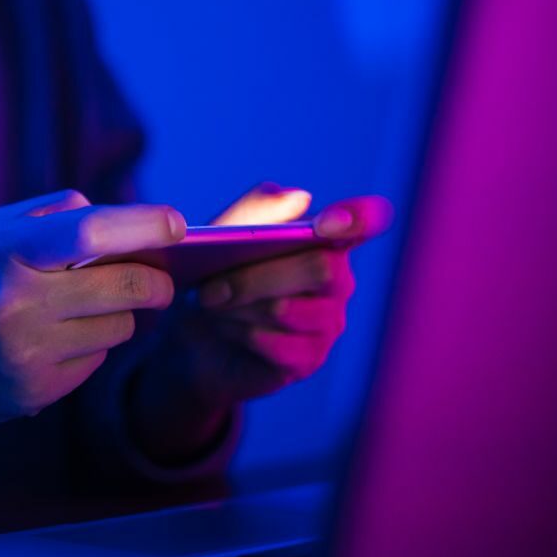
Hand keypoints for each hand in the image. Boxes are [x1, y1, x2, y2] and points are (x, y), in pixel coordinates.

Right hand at [0, 190, 185, 430]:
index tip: (178, 225)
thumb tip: (116, 217)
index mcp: (6, 252)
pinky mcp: (35, 394)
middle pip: (128, 288)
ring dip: (115, 316)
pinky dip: (88, 349)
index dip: (145, 226)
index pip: (93, 233)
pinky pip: (95, 363)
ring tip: (79, 310)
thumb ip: (50, 215)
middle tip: (162, 280)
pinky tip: (52, 343)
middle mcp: (19, 304)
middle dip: (156, 282)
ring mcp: (29, 354)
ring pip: (120, 329)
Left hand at [193, 183, 392, 400]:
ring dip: (238, 307)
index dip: (359, 218)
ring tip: (213, 306)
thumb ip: (255, 211)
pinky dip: (240, 334)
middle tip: (211, 287)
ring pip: (287, 309)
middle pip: (319, 268)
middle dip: (255, 277)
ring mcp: (328, 321)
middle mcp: (338, 278)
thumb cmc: (214, 277)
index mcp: (323, 236)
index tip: (329, 222)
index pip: (364, 221)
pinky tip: (226, 329)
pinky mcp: (310, 359)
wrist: (192, 337)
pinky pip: (278, 346)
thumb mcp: (221, 238)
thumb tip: (300, 197)